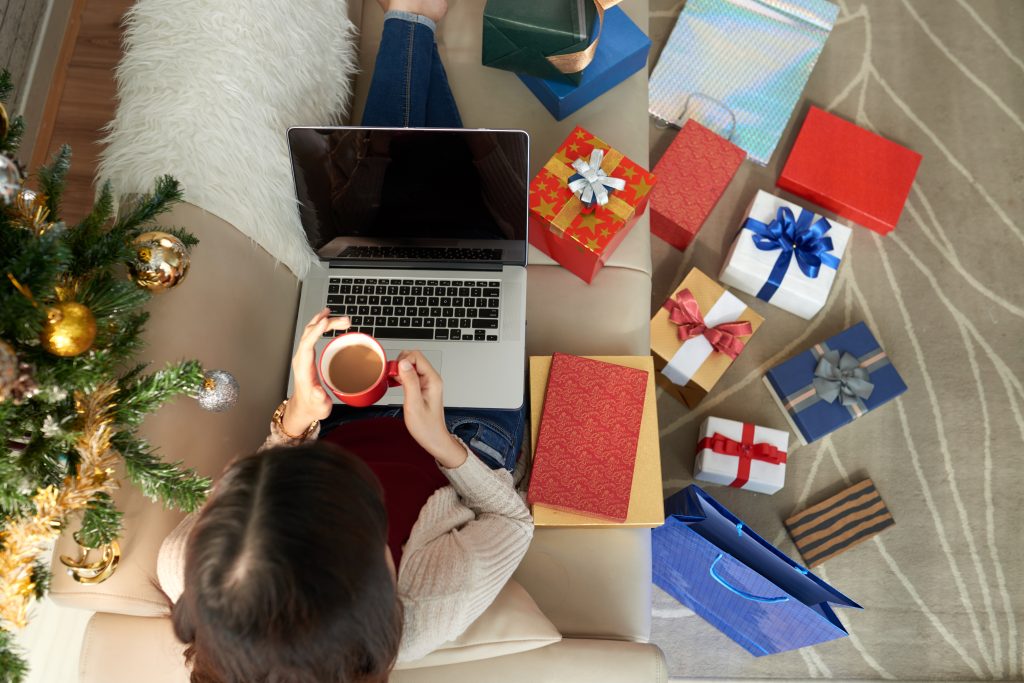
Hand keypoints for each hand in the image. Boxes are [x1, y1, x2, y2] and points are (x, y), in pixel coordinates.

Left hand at [283, 308, 350, 434]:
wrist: (304, 408)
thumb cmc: (312, 406)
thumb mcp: (318, 405)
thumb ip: (318, 398)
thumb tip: (318, 390)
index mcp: (303, 368)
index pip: (307, 343)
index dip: (316, 331)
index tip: (326, 321)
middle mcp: (302, 358)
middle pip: (310, 333)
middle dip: (326, 323)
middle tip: (345, 320)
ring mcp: (304, 356)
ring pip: (311, 332)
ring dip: (323, 321)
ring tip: (338, 316)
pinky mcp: (308, 355)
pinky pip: (312, 335)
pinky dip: (320, 325)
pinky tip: (327, 320)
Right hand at [395, 350, 466, 468]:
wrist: (434, 439)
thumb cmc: (426, 427)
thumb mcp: (414, 405)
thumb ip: (409, 382)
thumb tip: (403, 363)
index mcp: (432, 380)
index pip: (416, 356)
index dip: (402, 362)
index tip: (395, 374)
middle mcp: (431, 378)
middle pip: (413, 358)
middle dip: (400, 364)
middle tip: (393, 378)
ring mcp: (427, 382)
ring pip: (410, 365)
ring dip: (400, 370)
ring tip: (394, 382)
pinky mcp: (422, 387)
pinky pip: (410, 374)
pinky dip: (401, 377)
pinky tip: (397, 385)